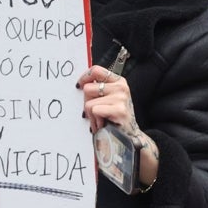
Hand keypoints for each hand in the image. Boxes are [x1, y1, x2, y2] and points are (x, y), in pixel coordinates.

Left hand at [78, 64, 159, 187]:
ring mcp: (121, 98)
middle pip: (88, 88)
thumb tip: (80, 84)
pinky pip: (94, 111)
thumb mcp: (108, 99)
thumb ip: (98, 89)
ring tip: (100, 119)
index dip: (84, 77)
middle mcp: (121, 87)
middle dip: (86, 102)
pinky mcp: (119, 110)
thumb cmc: (114, 118)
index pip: (96, 70)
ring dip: (90, 114)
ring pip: (88, 102)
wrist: (128, 136)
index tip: (79, 86)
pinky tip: (103, 124)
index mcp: (119, 81)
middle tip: (95, 112)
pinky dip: (95, 121)